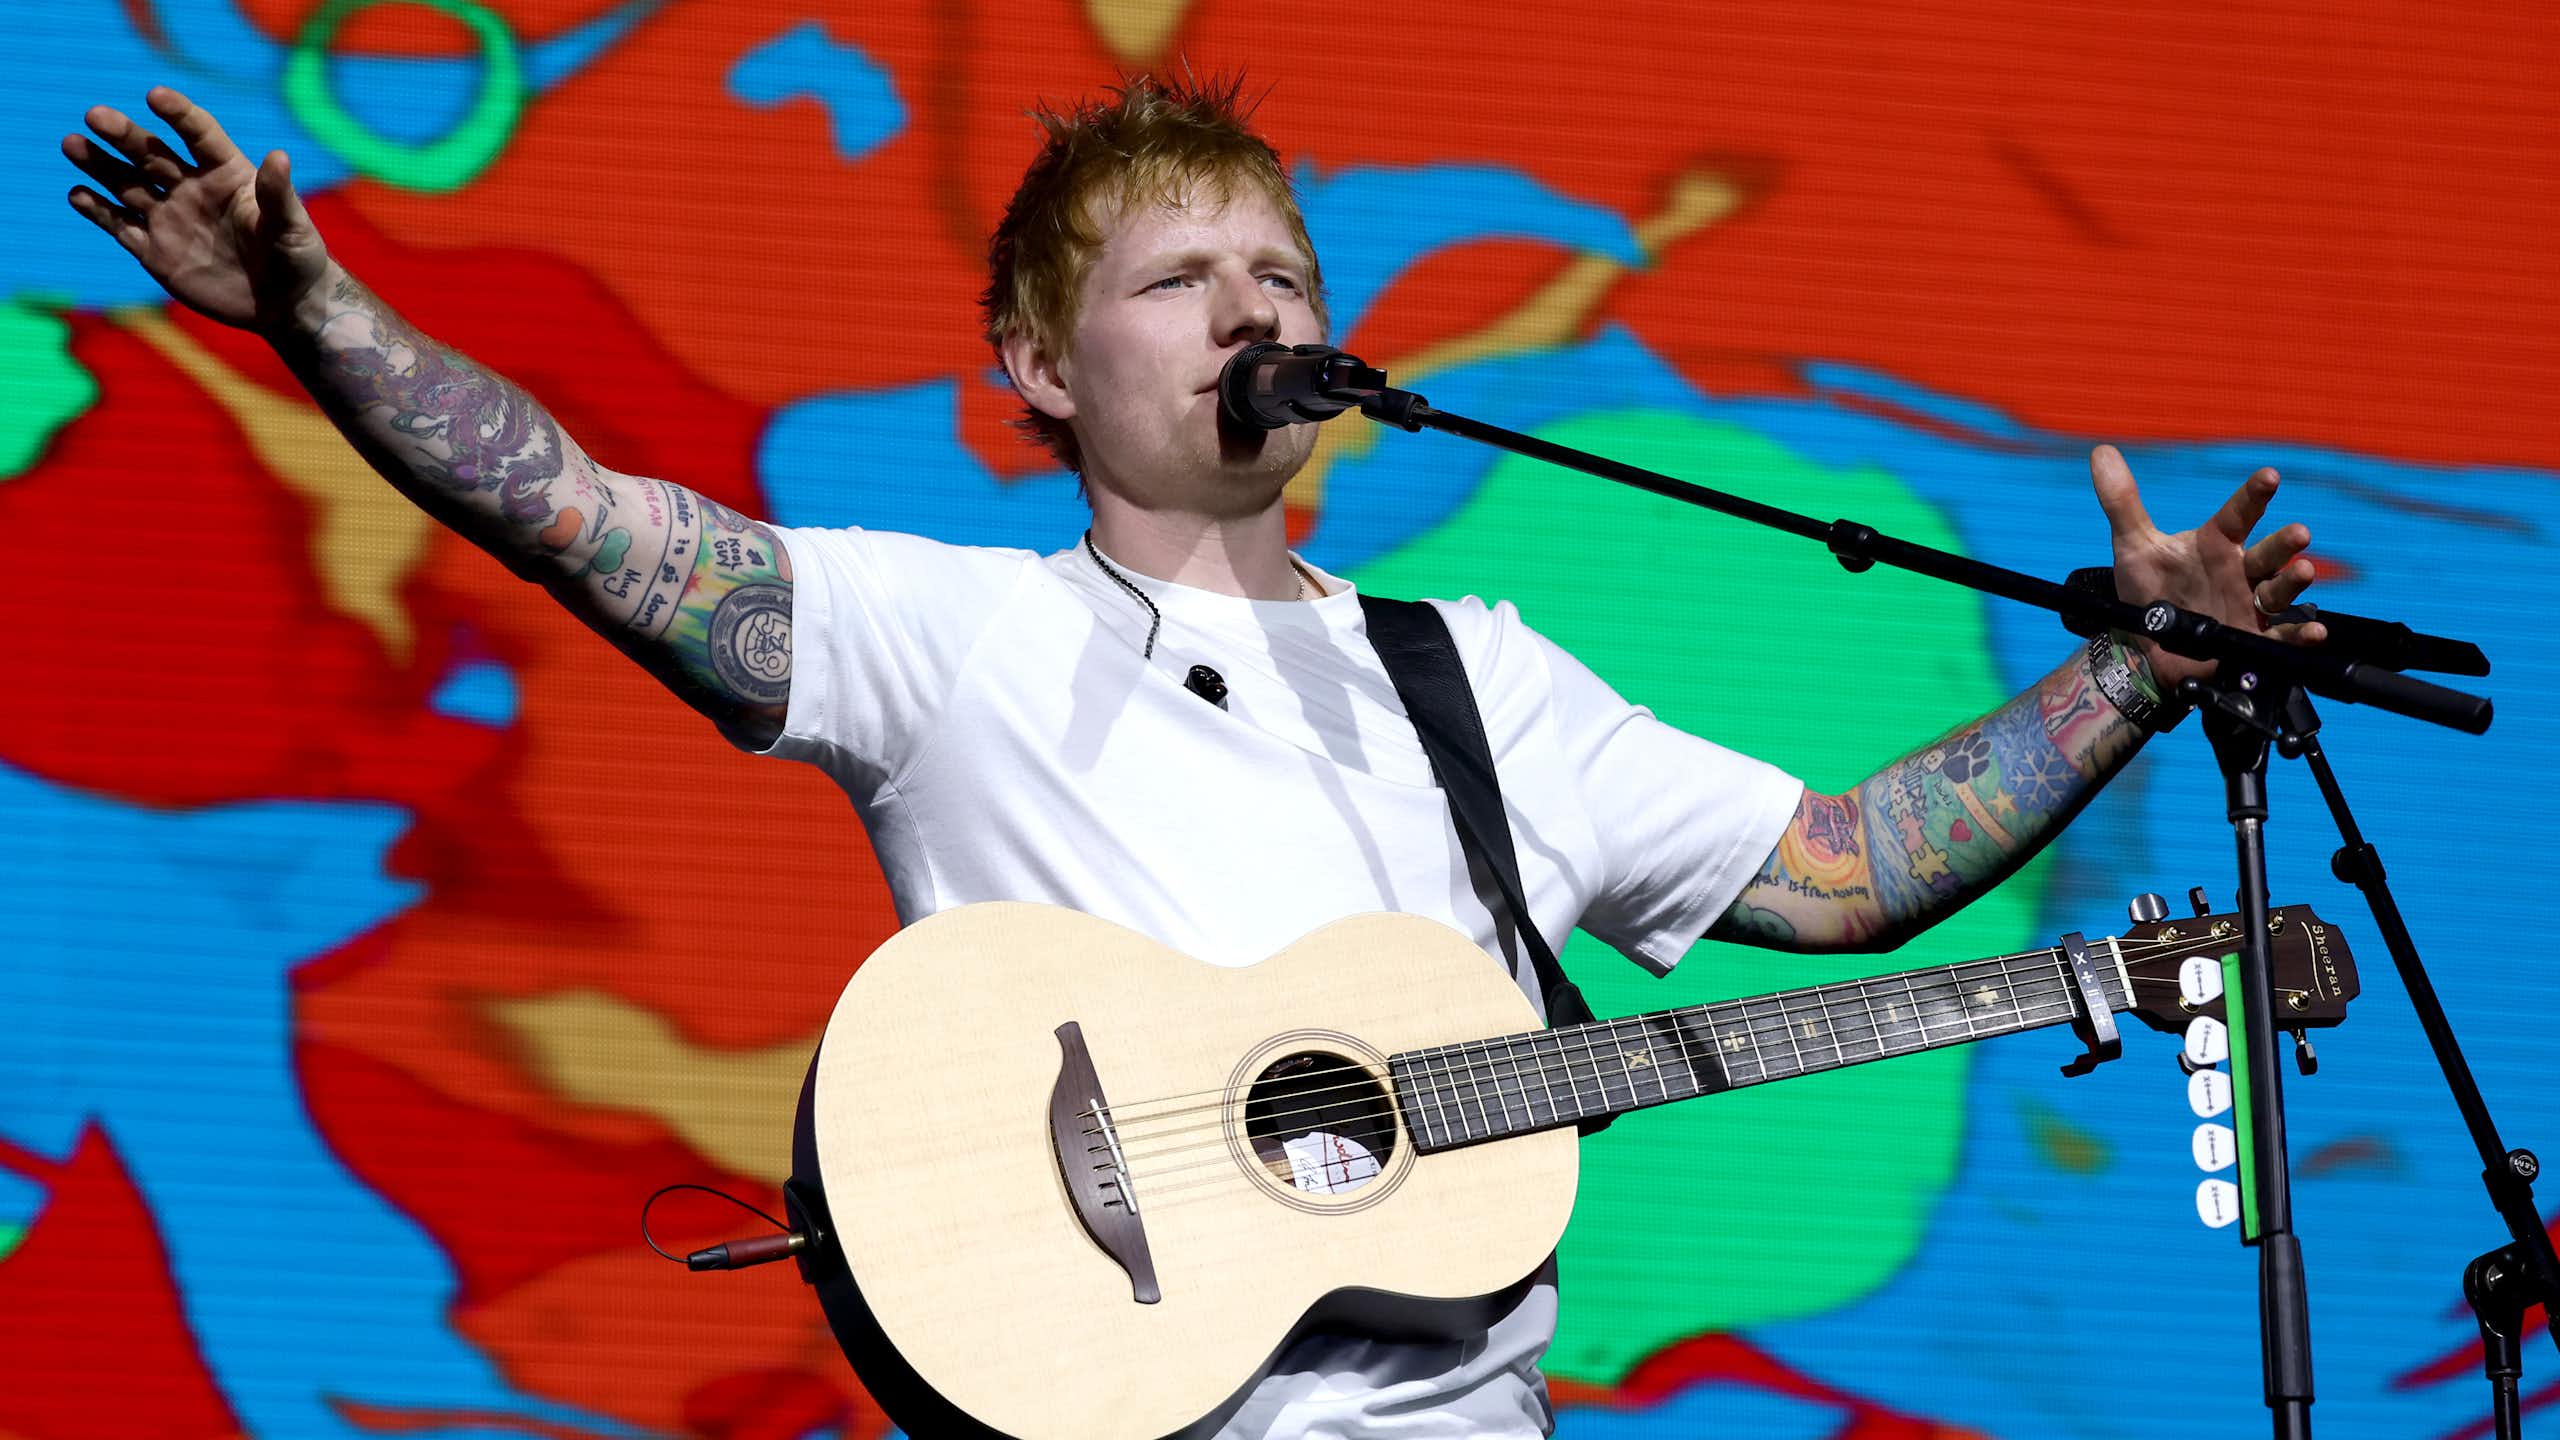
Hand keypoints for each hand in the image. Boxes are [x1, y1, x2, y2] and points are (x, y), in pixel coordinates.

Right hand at [63, 87, 329, 331]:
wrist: (284, 306)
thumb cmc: (298, 260)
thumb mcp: (293, 227)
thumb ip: (278, 194)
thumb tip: (279, 156)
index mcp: (227, 174)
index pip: (198, 134)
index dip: (178, 114)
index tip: (155, 96)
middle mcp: (192, 189)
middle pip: (151, 154)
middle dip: (123, 135)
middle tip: (95, 115)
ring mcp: (170, 218)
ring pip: (127, 184)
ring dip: (99, 165)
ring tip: (73, 144)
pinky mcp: (155, 250)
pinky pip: (120, 225)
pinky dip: (98, 210)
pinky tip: (78, 194)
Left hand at [2090, 443, 2328, 690]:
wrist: (2144, 646)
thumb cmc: (2149, 591)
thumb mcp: (2132, 547)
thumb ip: (2121, 501)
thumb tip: (2101, 451)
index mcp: (2217, 544)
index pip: (2240, 513)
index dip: (2254, 495)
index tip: (2269, 476)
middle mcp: (2240, 571)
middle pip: (2268, 553)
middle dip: (2284, 544)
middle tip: (2300, 532)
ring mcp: (2249, 605)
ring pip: (2279, 590)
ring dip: (2293, 582)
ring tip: (2304, 571)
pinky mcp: (2251, 640)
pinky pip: (2282, 637)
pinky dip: (2299, 635)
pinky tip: (2315, 633)